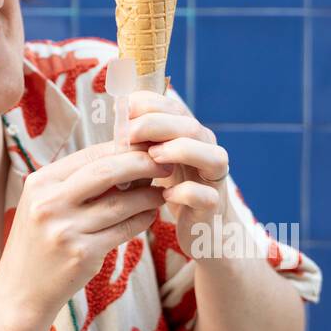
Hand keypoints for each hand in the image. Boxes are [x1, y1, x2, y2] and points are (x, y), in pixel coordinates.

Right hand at [0, 138, 174, 320]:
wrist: (20, 291)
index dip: (122, 148)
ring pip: (121, 203)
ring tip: (161, 192)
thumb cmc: (39, 242)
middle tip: (165, 164)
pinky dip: (143, 219)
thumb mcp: (45, 204)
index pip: (89, 155)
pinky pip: (124, 229)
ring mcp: (66, 229)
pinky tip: (150, 214)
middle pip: (107, 172)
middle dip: (142, 164)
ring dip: (148, 195)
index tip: (146, 148)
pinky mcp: (83, 254)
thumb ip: (77, 182)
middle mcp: (50, 203)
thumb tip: (125, 158)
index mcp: (40, 182)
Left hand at [122, 90, 229, 243]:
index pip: (175, 107)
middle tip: (128, 135)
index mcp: (190, 133)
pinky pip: (205, 195)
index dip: (149, 104)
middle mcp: (207, 149)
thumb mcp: (153, 157)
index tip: (122, 111)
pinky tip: (165, 195)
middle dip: (156, 125)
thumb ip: (141, 137)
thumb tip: (117, 113)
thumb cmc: (170, 185)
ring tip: (153, 156)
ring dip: (180, 151)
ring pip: (211, 156)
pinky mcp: (213, 204)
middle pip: (191, 126)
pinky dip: (186, 192)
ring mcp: (213, 177)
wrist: (199, 226)